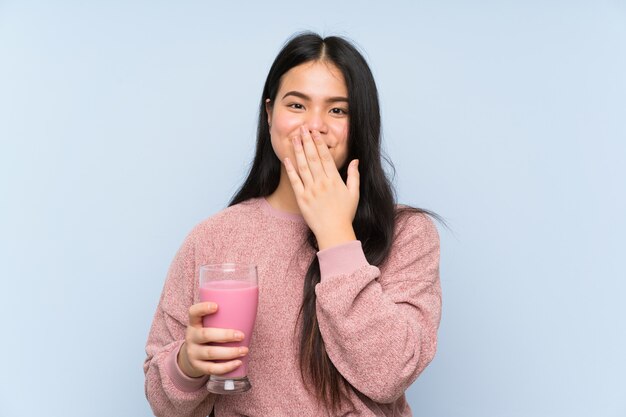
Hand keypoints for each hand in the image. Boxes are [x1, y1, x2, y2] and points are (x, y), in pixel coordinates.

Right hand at [177, 302, 247, 377]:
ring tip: (244, 350)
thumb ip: (222, 317)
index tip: (216, 306)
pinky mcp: (198, 367)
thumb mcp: (208, 324)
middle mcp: (191, 337)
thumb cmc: (208, 335)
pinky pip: (212, 369)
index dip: (203, 308)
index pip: (193, 312)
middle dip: (225, 335)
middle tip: (241, 335)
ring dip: (230, 352)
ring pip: (211, 353)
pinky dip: (226, 367)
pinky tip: (238, 363)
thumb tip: (249, 308)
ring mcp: (193, 353)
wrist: (192, 357)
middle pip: (205, 335)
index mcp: (194, 323)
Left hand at [284, 125, 359, 249]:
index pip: (326, 156)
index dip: (319, 143)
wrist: (334, 232)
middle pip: (313, 157)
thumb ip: (354, 175)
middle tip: (302, 128)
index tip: (314, 132)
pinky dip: (291, 169)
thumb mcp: (354, 193)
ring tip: (294, 138)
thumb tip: (356, 160)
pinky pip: (295, 181)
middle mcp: (322, 183)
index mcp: (335, 180)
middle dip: (307, 141)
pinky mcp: (302, 198)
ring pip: (303, 166)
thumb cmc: (345, 214)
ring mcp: (311, 190)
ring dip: (298, 151)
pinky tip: (287, 159)